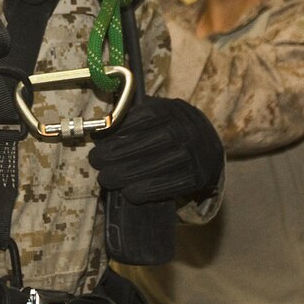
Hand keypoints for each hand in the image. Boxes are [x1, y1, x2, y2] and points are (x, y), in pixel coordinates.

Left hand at [89, 96, 223, 203]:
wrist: (207, 149)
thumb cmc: (169, 130)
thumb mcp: (156, 116)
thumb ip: (132, 118)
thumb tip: (99, 131)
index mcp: (174, 110)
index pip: (147, 115)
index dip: (121, 127)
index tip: (98, 138)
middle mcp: (188, 129)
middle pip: (154, 140)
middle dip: (120, 151)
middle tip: (96, 160)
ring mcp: (196, 153)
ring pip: (162, 163)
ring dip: (129, 173)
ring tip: (106, 178)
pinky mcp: (199, 176)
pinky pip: (173, 184)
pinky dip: (149, 190)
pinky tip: (129, 193)